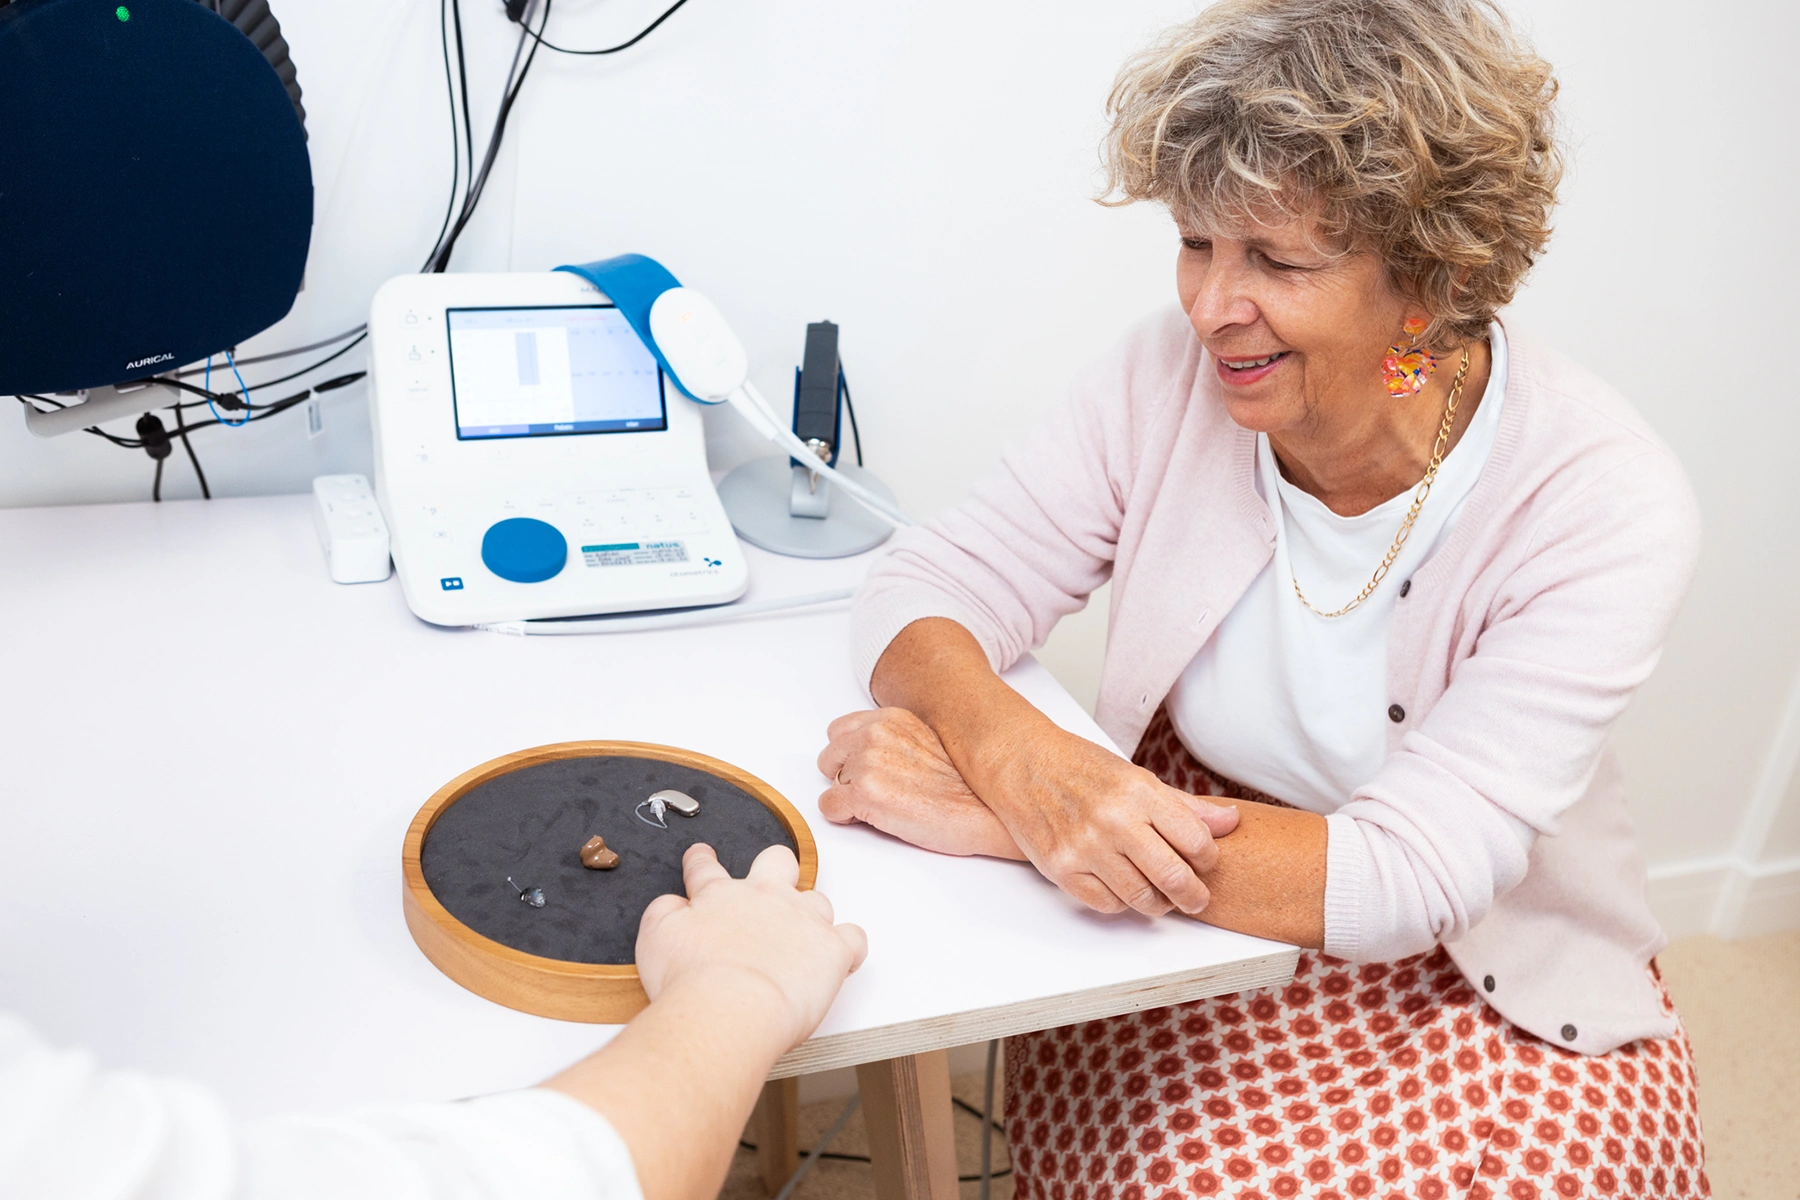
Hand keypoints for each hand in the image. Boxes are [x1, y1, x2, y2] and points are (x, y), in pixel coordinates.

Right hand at [636, 844, 867, 1049]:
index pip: (707, 870)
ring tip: (804, 937)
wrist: (729, 1007)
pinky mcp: (832, 949)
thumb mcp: (655, 939)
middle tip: (770, 885)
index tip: (703, 856)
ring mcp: (802, 920)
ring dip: (812, 915)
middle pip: (777, 862)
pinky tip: (842, 957)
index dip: (703, 861)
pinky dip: (849, 948)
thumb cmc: (691, 982)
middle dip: (775, 868)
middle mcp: (764, 898)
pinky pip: (853, 939)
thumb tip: (672, 905)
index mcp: (720, 896)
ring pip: (818, 900)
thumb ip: (664, 913)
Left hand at [816, 709, 1025, 859]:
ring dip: (848, 797)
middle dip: (845, 776)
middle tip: (875, 793)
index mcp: (890, 719)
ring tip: (883, 806)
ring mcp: (867, 763)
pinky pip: (828, 808)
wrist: (987, 812)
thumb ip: (892, 741)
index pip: (840, 732)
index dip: (850, 756)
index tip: (868, 771)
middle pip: (828, 757)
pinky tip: (877, 819)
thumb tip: (868, 756)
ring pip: (829, 783)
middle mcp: (875, 735)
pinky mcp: (864, 795)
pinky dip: (846, 817)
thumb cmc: (966, 786)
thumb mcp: (928, 742)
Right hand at [974, 716, 1240, 917]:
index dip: (1209, 858)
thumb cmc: (1079, 767)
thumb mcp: (1135, 776)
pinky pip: (1107, 904)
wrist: (1021, 764)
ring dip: (1159, 904)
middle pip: (1174, 877)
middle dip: (1193, 895)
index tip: (1204, 861)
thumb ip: (1184, 805)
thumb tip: (1230, 822)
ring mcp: (1086, 847)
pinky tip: (1123, 888)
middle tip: (1195, 897)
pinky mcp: (1062, 868)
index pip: (1196, 841)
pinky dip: (1121, 903)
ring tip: (1160, 896)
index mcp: (1139, 791)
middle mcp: (1114, 820)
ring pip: (1142, 898)